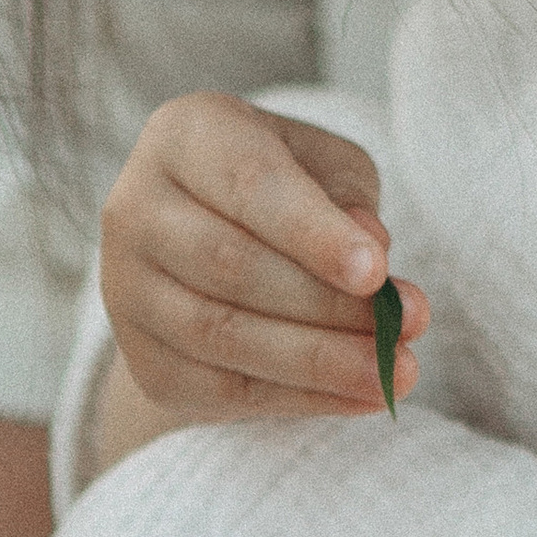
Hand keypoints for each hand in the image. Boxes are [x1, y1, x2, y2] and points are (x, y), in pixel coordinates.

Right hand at [97, 96, 428, 429]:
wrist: (211, 237)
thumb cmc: (284, 186)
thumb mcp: (326, 168)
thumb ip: (348, 198)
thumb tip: (371, 247)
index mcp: (184, 136)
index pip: (247, 184)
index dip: (312, 232)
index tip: (376, 272)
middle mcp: (136, 207)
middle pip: (232, 265)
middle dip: (329, 305)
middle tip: (410, 326)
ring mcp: (126, 289)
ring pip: (222, 334)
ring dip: (320, 362)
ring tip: (398, 372)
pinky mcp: (143, 357)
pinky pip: (221, 387)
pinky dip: (301, 399)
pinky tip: (363, 397)